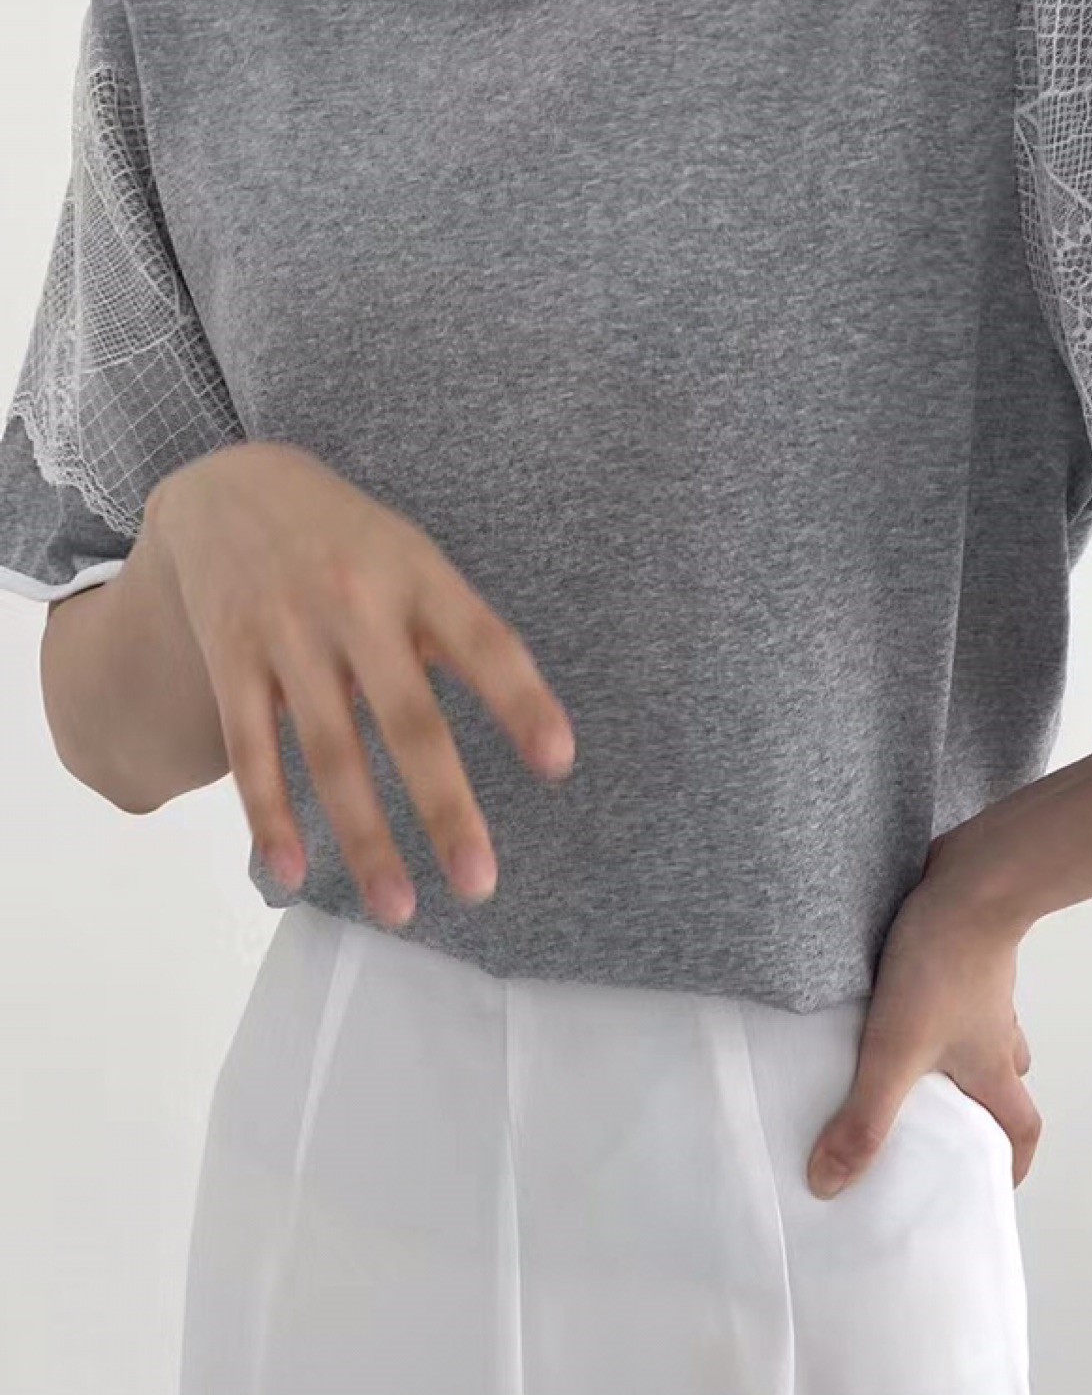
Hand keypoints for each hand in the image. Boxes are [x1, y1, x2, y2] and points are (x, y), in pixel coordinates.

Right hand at [144, 441, 575, 924]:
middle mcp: (354, 604)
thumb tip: (534, 728)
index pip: (484, 643)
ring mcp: (287, 635)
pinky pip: (252, 750)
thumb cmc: (353, 542)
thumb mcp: (416, 560)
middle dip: (445, 806)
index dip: (522, 701)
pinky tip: (294, 874)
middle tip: (481, 884)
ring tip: (400, 907)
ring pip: (330, 751)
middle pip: (407, 718)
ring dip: (365, 837)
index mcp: (418, 577)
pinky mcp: (232, 662)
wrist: (230, 487)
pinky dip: (271, 816)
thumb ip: (463, 634)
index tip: (559, 762)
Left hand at [805, 832, 1041, 1196]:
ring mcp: (983, 987)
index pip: (1022, 1126)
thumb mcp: (893, 1053)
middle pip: (1004, 1079)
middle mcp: (995, 1030)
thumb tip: (830, 1186)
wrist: (970, 880)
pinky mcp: (962, 951)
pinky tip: (895, 996)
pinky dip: (939, 1001)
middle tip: (939, 1117)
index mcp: (992, 1065)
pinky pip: (958, 987)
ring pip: (982, 1031)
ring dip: (958, 1049)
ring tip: (912, 1058)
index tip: (997, 1180)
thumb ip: (863, 1119)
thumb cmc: (943, 967)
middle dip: (979, 1102)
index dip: (1015, 1159)